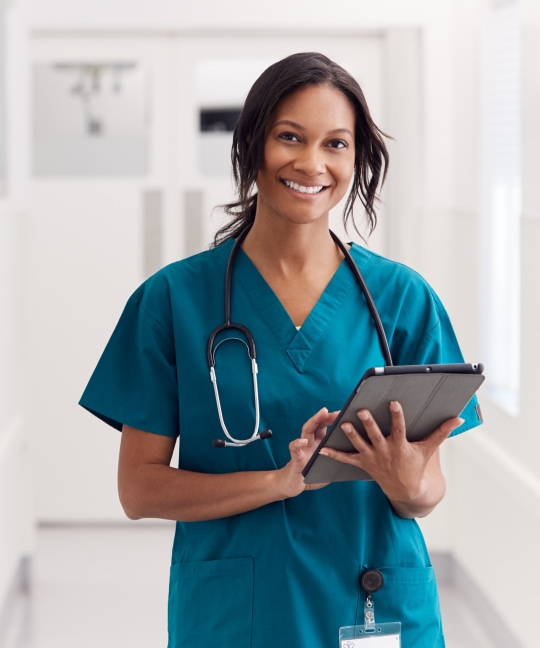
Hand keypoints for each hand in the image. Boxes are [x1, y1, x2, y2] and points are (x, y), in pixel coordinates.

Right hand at [276, 408, 338, 497]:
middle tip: (337, 411)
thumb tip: (358, 456)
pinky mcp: (295, 457)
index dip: (334, 418)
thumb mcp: (329, 464)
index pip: (325, 425)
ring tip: (322, 413)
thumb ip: (339, 458)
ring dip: (314, 420)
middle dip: (326, 415)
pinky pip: (295, 448)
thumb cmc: (313, 474)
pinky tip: (303, 441)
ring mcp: (302, 448)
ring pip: (306, 430)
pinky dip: (298, 443)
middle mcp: (310, 441)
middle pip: (317, 424)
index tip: (347, 413)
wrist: (294, 485)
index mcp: (319, 442)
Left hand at [319, 401, 463, 515]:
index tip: (394, 402)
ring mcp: (373, 458)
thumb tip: (458, 419)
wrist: (406, 490)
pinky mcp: (363, 464)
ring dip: (351, 435)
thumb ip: (441, 432)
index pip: (399, 428)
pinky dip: (335, 455)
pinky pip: (347, 460)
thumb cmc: (417, 465)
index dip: (397, 416)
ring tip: (343, 424)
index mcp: (400, 446)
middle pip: (375, 435)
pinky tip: (323, 449)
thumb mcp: (429, 449)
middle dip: (369, 424)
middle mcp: (385, 451)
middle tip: (362, 411)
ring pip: (360, 445)